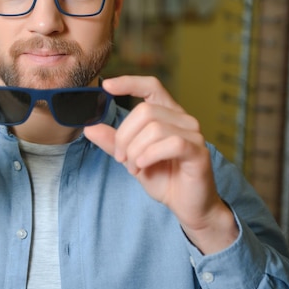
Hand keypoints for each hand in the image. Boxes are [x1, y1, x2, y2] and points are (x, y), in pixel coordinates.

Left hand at [84, 75, 237, 253]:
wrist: (186, 206)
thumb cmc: (164, 178)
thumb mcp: (131, 158)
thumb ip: (113, 142)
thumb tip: (89, 126)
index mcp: (167, 114)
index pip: (151, 86)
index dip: (129, 82)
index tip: (106, 86)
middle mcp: (183, 119)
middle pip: (144, 111)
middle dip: (124, 136)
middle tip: (121, 157)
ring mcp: (193, 134)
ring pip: (154, 128)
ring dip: (135, 150)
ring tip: (134, 167)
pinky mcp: (199, 152)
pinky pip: (171, 143)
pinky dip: (150, 155)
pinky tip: (143, 166)